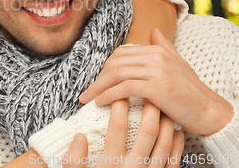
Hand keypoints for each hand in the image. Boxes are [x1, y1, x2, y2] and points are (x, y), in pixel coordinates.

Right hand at [63, 99, 183, 167]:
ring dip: (166, 123)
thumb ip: (73, 159)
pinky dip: (177, 145)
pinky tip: (176, 132)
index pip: (117, 127)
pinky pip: (173, 163)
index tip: (118, 90)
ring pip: (164, 144)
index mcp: (110, 164)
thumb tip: (80, 136)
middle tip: (147, 91)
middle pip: (147, 132)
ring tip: (163, 106)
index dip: (118, 105)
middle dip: (148, 108)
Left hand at [79, 27, 232, 135]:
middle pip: (115, 62)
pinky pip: (125, 88)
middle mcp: (156, 56)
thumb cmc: (191, 91)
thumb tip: (153, 30)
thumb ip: (163, 46)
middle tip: (86, 91)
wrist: (210, 111)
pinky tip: (100, 102)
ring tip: (87, 98)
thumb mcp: (177, 64)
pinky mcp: (158, 87)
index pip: (120, 54)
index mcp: (157, 50)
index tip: (96, 81)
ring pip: (117, 74)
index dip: (105, 67)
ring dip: (98, 87)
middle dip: (98, 78)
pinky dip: (109, 94)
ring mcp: (157, 70)